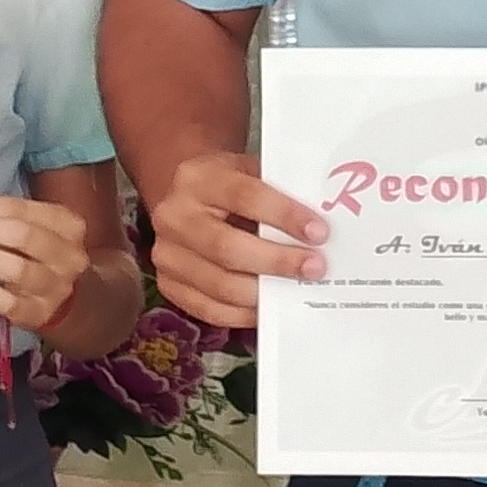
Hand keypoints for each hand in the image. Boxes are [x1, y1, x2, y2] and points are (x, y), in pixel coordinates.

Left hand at [0, 191, 91, 340]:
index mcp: (68, 226)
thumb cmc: (39, 254)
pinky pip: (6, 301)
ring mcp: (55, 288)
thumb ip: (5, 215)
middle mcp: (68, 257)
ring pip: (15, 269)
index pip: (20, 209)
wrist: (60, 296)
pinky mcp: (38, 314)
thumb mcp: (36, 226)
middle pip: (21, 235)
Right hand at [143, 152, 322, 327]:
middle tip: (315, 267)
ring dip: (266, 293)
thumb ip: (279, 193)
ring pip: (220, 285)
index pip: (244, 196)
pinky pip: (210, 309)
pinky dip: (245, 314)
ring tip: (297, 289)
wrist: (189, 199)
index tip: (319, 232)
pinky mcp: (168, 285)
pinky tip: (272, 305)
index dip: (284, 215)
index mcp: (197, 178)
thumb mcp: (250, 173)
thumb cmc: (231, 187)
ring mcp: (167, 255)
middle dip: (277, 261)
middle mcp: (174, 216)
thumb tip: (319, 230)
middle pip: (227, 248)